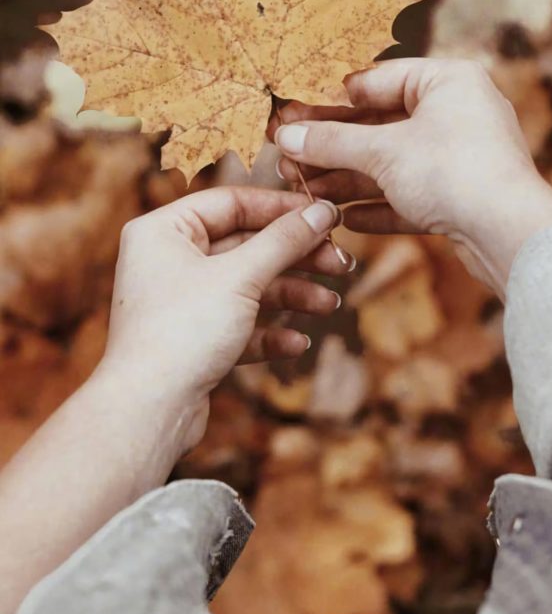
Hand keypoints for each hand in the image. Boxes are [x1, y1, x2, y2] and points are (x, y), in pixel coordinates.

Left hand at [102, 187, 348, 455]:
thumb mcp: (241, 276)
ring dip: (291, 295)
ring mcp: (179, 302)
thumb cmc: (182, 331)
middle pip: (245, 245)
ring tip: (330, 305)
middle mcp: (167, 261)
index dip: (282, 208)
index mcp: (163, 230)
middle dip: (296, 257)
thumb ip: (285, 240)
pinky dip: (269, 331)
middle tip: (340, 263)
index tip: (326, 216)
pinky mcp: (191, 340)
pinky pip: (238, 324)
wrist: (148, 410)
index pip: (232, 203)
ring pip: (247, 287)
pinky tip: (297, 342)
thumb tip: (323, 210)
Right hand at [272, 59, 551, 296]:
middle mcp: (457, 112)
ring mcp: (459, 156)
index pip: (375, 80)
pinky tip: (344, 219)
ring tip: (305, 190)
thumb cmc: (455, 172)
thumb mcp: (382, 151)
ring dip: (347, 180)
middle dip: (332, 147)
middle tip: (288, 156)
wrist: (508, 235)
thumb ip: (331, 142)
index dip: (329, 100)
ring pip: (390, 165)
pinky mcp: (460, 197)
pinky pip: (408, 196)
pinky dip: (376, 206)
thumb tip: (286, 135)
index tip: (292, 115)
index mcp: (446, 81)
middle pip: (379, 126)